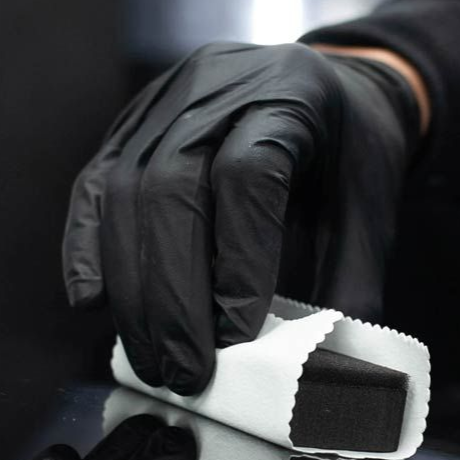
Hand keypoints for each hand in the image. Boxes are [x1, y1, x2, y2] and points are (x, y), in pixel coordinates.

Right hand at [63, 43, 419, 394]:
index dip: (239, 260)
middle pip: (171, 187)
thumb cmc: (355, 160)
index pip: (248, 175)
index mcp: (291, 96)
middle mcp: (217, 86)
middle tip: (185, 372)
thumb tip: (316, 373)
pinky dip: (87, 250)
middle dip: (173, 296)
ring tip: (154, 361)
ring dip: (133, 290)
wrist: (336, 88)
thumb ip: (349, 286)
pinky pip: (94, 188)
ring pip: (123, 192)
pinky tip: (95, 304)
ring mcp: (163, 101)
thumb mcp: (373, 214)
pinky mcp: (129, 125)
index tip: (238, 333)